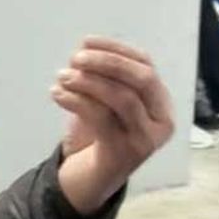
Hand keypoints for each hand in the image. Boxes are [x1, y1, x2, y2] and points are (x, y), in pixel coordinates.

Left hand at [51, 37, 174, 215]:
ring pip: (123, 98)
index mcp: (161, 101)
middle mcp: (162, 120)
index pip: (145, 64)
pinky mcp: (125, 153)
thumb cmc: (102, 133)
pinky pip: (101, 119)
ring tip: (62, 76)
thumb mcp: (106, 101)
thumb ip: (102, 76)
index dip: (115, 48)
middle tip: (76, 58)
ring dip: (89, 82)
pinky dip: (76, 101)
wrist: (96, 177)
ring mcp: (147, 138)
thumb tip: (84, 49)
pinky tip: (57, 94)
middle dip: (108, 62)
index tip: (86, 41)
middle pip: (142, 78)